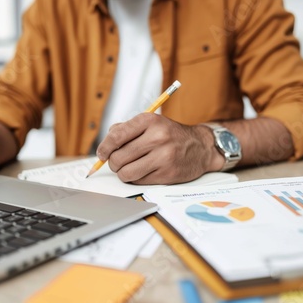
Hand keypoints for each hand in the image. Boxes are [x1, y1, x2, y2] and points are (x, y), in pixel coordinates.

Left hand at [96, 113, 223, 184]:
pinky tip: (143, 171)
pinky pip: (139, 181)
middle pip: (118, 157)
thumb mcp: (151, 123)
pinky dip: (136, 178)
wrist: (200, 146)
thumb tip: (105, 147)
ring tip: (128, 168)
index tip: (102, 154)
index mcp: (150, 121)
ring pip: (126, 173)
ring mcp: (163, 157)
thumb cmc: (170, 134)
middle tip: (118, 162)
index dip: (104, 148)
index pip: (116, 136)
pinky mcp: (167, 174)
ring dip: (123, 173)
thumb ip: (126, 129)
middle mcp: (157, 137)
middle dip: (113, 163)